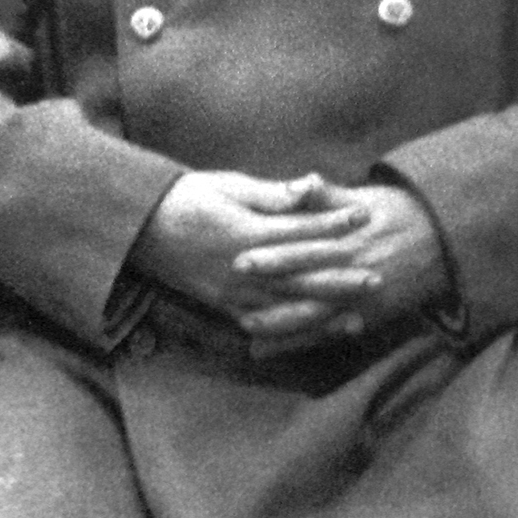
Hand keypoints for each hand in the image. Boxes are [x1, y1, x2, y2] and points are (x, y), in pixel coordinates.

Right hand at [128, 170, 370, 325]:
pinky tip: (318, 331)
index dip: (334, 224)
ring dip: (325, 311)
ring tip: (359, 311)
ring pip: (288, 308)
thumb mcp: (229, 186)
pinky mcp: (225, 306)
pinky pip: (266, 325)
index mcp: (245, 233)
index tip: (364, 215)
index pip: (300, 231)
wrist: (141, 227)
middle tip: (377, 276)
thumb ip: (273, 194)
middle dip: (341, 277)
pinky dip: (295, 331)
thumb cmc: (188, 197)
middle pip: (302, 277)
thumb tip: (311, 186)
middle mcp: (242, 269)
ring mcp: (233, 293)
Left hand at [232, 178, 445, 354]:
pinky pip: (330, 334)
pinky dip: (302, 343)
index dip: (271, 253)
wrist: (443, 241)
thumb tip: (303, 181)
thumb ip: (328, 196)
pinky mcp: (367, 317)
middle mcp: (352, 270)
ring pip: (315, 316)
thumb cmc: (398, 212)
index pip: (303, 246)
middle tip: (233, 296)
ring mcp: (360, 298)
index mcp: (348, 238)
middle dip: (268, 292)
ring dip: (281, 325)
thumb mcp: (364, 198)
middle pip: (304, 284)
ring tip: (246, 329)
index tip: (240, 257)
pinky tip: (273, 350)